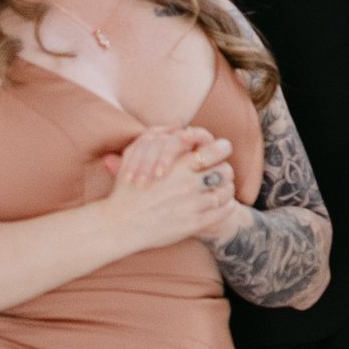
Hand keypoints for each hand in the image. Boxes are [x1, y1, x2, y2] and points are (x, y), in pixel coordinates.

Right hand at [103, 124, 234, 253]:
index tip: (220, 152)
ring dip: (226, 189)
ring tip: (222, 189)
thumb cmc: (126, 189)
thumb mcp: (135, 154)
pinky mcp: (194, 223)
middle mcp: (188, 183)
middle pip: (225, 171)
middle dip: (225, 170)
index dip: (222, 149)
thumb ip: (157, 135)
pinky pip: (223, 212)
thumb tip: (178, 124)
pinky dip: (227, 206)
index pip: (216, 151)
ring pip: (225, 192)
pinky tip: (220, 204)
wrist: (121, 224)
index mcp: (178, 165)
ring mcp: (192, 205)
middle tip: (222, 172)